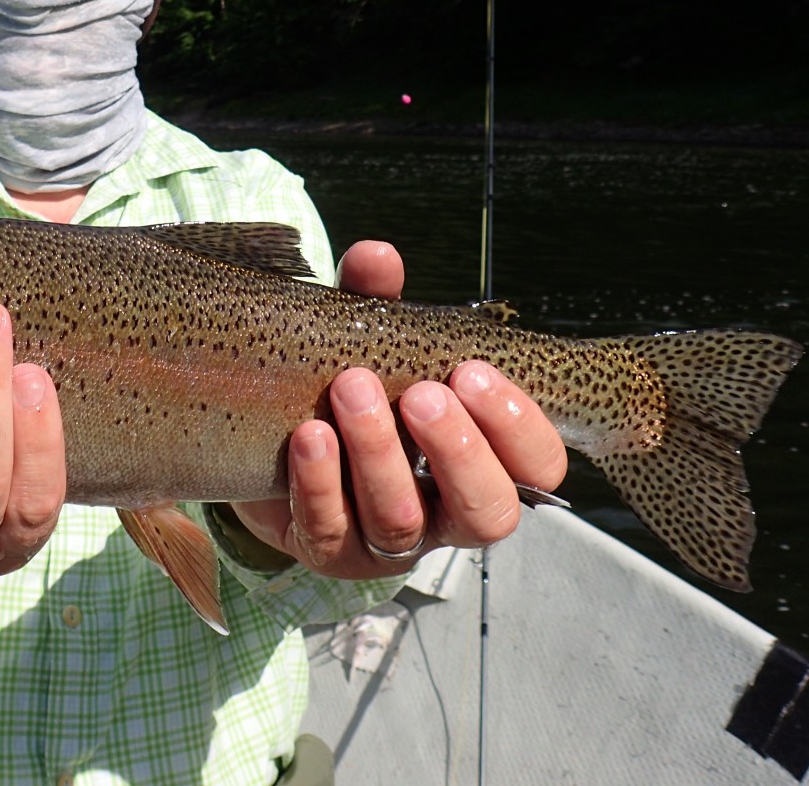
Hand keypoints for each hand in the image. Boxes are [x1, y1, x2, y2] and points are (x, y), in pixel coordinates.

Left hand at [231, 240, 567, 577]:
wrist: (270, 441)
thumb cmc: (347, 390)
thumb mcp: (366, 341)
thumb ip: (375, 303)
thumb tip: (378, 255)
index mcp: (482, 461)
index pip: (538, 468)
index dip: (518, 428)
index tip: (473, 373)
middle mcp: (446, 513)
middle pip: (487, 512)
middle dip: (457, 451)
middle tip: (421, 392)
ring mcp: (387, 543)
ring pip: (400, 522)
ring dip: (379, 454)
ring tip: (349, 388)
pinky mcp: (327, 553)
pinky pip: (328, 530)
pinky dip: (318, 481)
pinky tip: (307, 435)